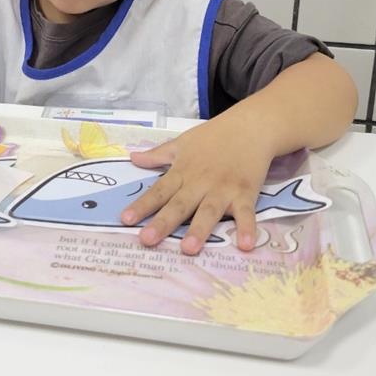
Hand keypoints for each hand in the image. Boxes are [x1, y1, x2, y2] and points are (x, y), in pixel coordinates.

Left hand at [119, 120, 275, 255]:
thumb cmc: (213, 136)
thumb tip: (132, 158)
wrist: (250, 125)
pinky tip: (245, 245)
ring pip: (209, 211)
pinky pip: (246, 213)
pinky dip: (246, 228)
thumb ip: (157, 155)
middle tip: (147, 240)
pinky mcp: (246, 193)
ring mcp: (224, 189)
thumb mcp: (182, 143)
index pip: (158, 191)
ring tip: (189, 249)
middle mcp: (200, 183)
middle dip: (163, 223)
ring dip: (199, 229)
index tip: (125, 220)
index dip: (142, 205)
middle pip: (179, 205)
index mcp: (183, 172)